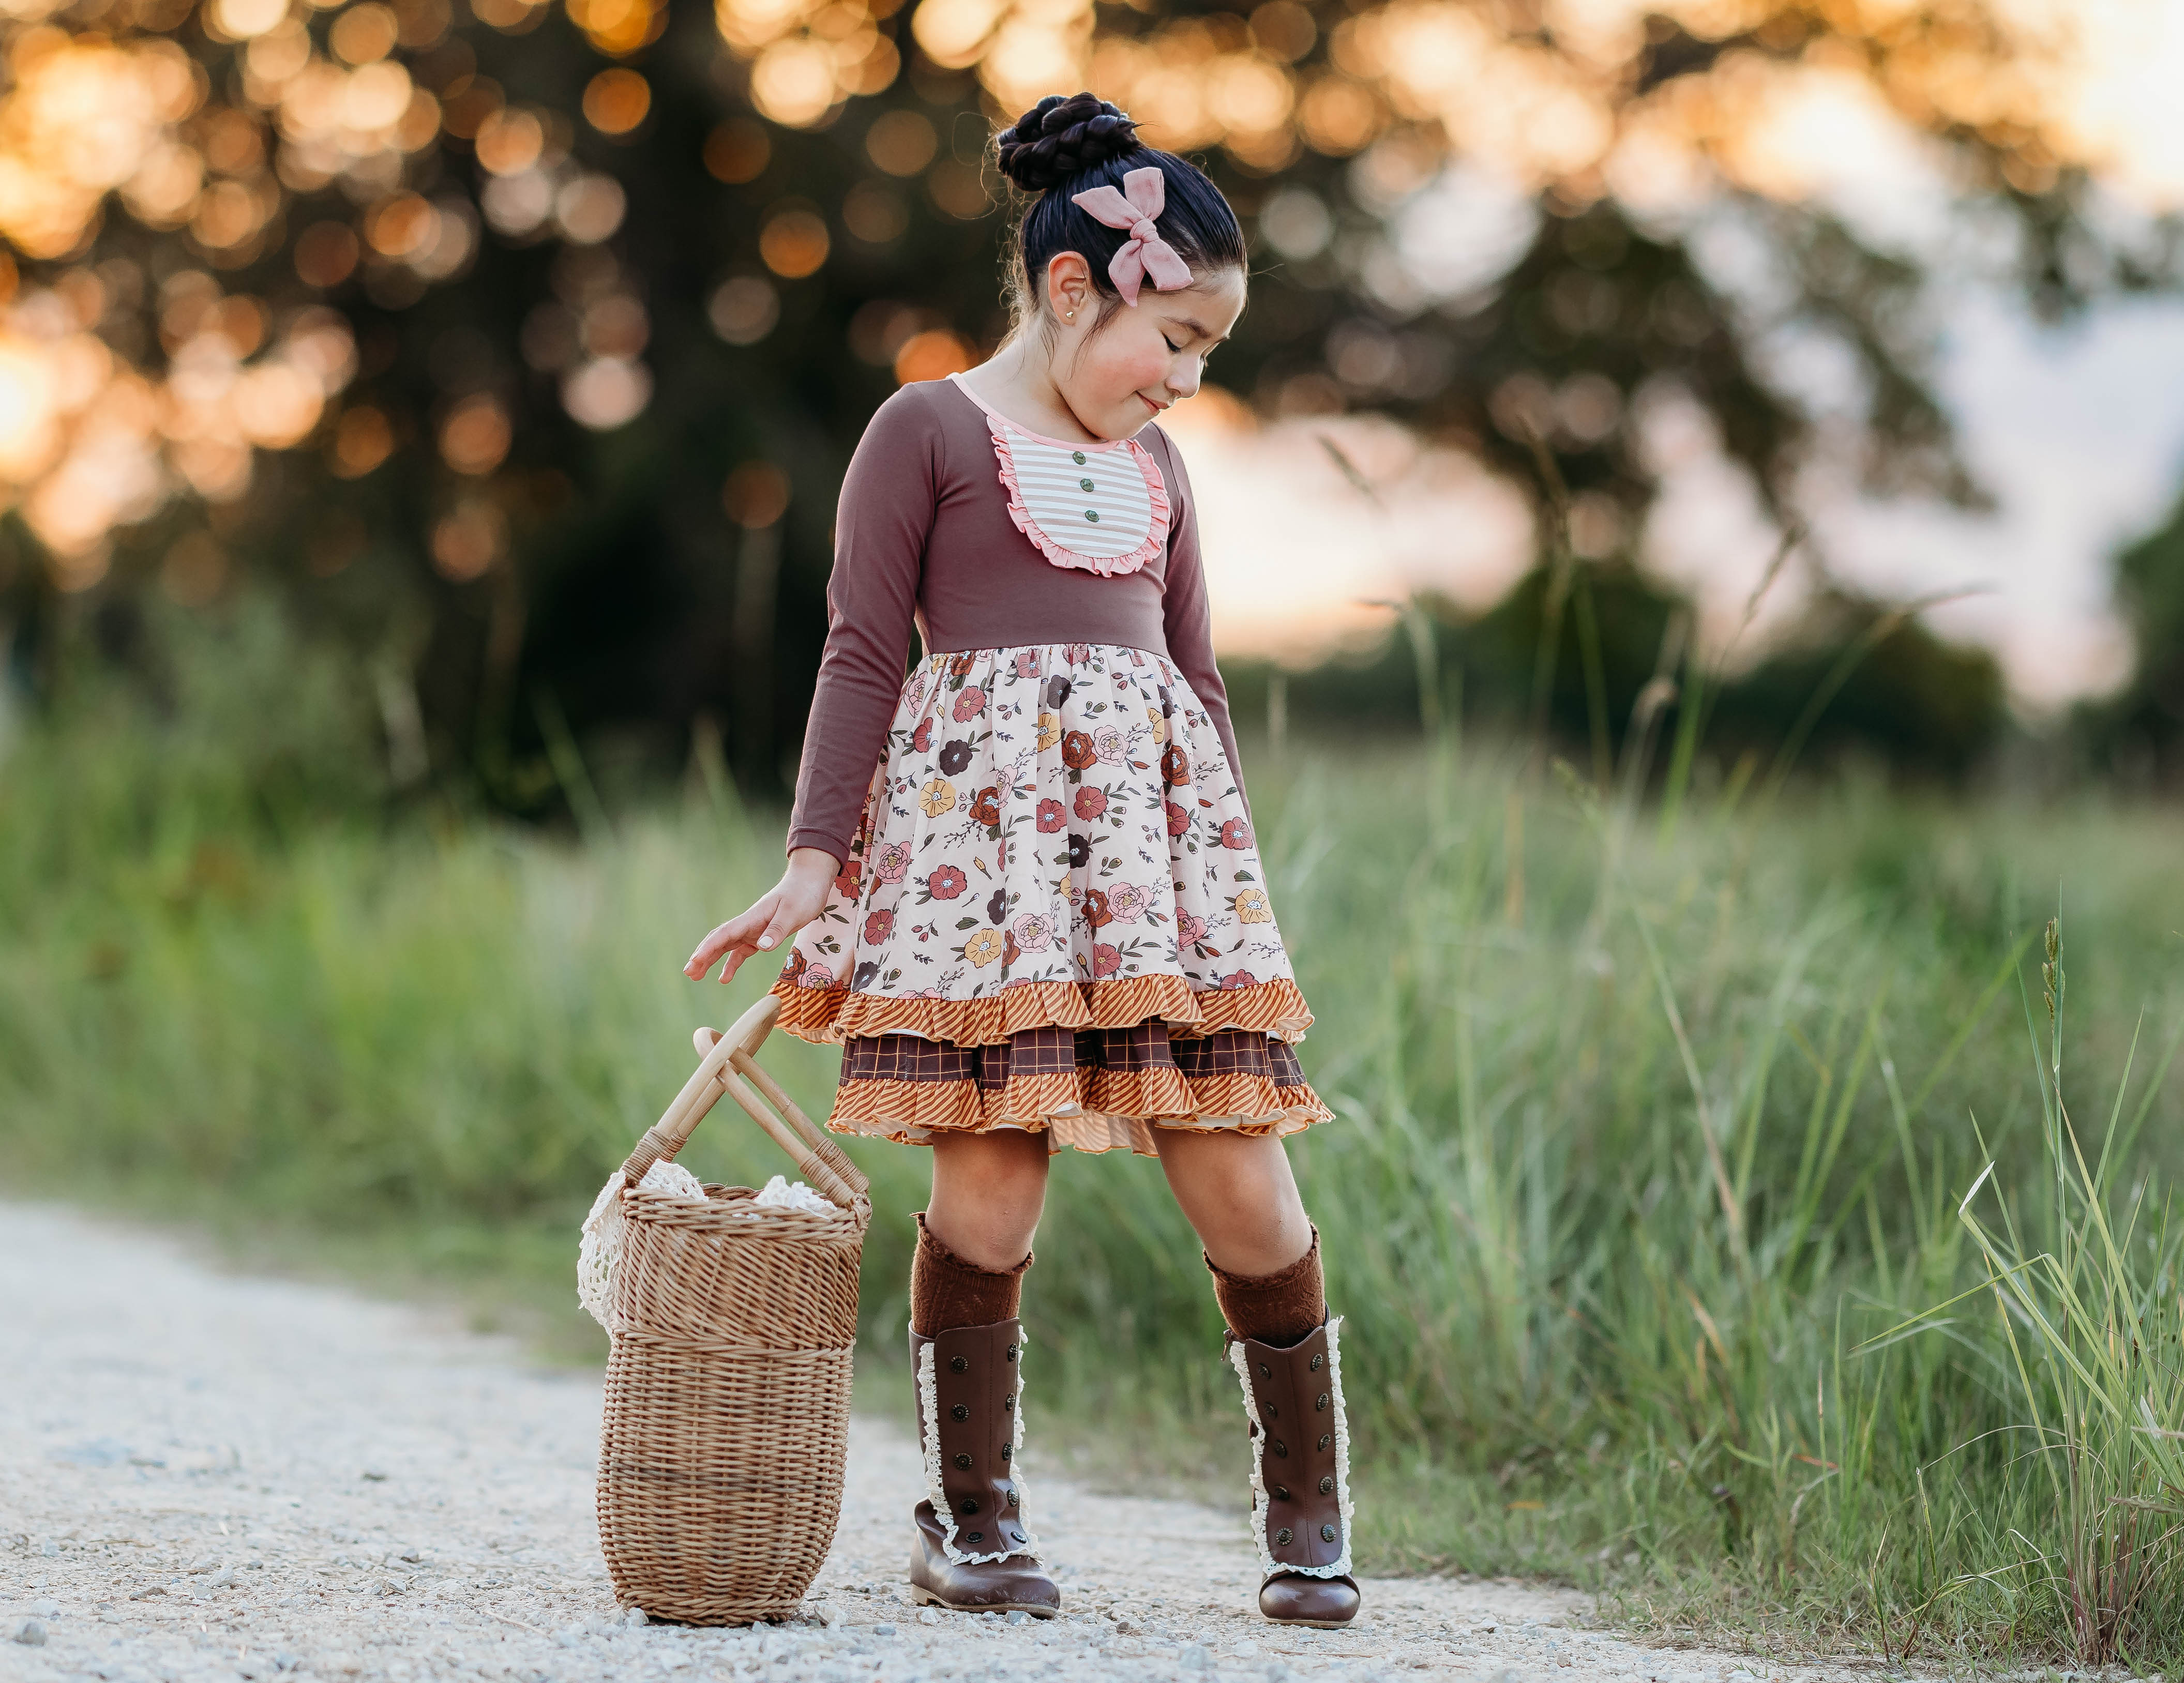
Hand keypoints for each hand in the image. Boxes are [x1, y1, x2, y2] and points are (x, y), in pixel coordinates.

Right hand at [684, 848, 840, 984]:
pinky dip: (731, 964)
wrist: (810, 882)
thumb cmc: (803, 894)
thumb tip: (761, 947)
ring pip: (726, 946)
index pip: (725, 934)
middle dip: (702, 955)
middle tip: (688, 972)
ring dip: (710, 960)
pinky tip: (724, 978)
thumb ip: (777, 929)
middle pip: (719, 940)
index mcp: (752, 917)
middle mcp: (748, 924)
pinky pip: (741, 951)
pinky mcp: (761, 935)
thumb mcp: (794, 913)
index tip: (695, 960)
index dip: (709, 948)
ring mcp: (753, 930)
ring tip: (696, 976)